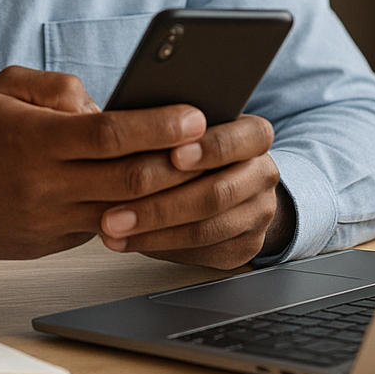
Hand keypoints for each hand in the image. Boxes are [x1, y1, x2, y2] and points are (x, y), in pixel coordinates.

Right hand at [0, 67, 207, 258]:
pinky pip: (100, 228)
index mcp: (33, 139)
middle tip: (211, 146)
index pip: (111, 135)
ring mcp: (46, 221)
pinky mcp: (47, 244)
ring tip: (194, 173)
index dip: (159, 126)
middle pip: (128, 179)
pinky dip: (130, 213)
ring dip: (164, 195)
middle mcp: (42, 185)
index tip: (195, 115)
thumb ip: (58, 88)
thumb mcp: (5, 87)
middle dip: (177, 163)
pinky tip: (153, 195)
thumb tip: (106, 106)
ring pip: (123, 212)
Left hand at [97, 113, 286, 268]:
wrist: (229, 185)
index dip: (211, 148)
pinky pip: (199, 252)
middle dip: (160, 205)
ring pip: (204, 229)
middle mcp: (262, 176)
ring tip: (112, 228)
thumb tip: (129, 121)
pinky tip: (126, 240)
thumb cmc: (195, 147)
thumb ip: (172, 126)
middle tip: (114, 211)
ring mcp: (257, 216)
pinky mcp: (243, 248)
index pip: (244, 139)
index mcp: (255, 137)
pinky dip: (157, 246)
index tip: (173, 155)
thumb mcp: (190, 127)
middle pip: (216, 194)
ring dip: (152, 231)